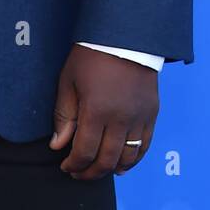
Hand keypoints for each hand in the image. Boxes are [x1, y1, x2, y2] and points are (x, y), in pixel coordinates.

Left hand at [49, 44, 158, 179]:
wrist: (125, 36)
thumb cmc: (92, 56)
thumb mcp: (69, 82)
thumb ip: (64, 116)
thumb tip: (58, 146)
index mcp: (96, 111)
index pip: (84, 152)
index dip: (74, 165)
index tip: (65, 166)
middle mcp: (120, 119)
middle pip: (106, 160)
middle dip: (90, 172)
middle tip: (78, 173)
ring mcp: (139, 118)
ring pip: (127, 158)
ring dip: (111, 169)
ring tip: (98, 170)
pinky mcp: (151, 115)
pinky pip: (144, 146)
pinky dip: (133, 160)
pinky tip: (121, 164)